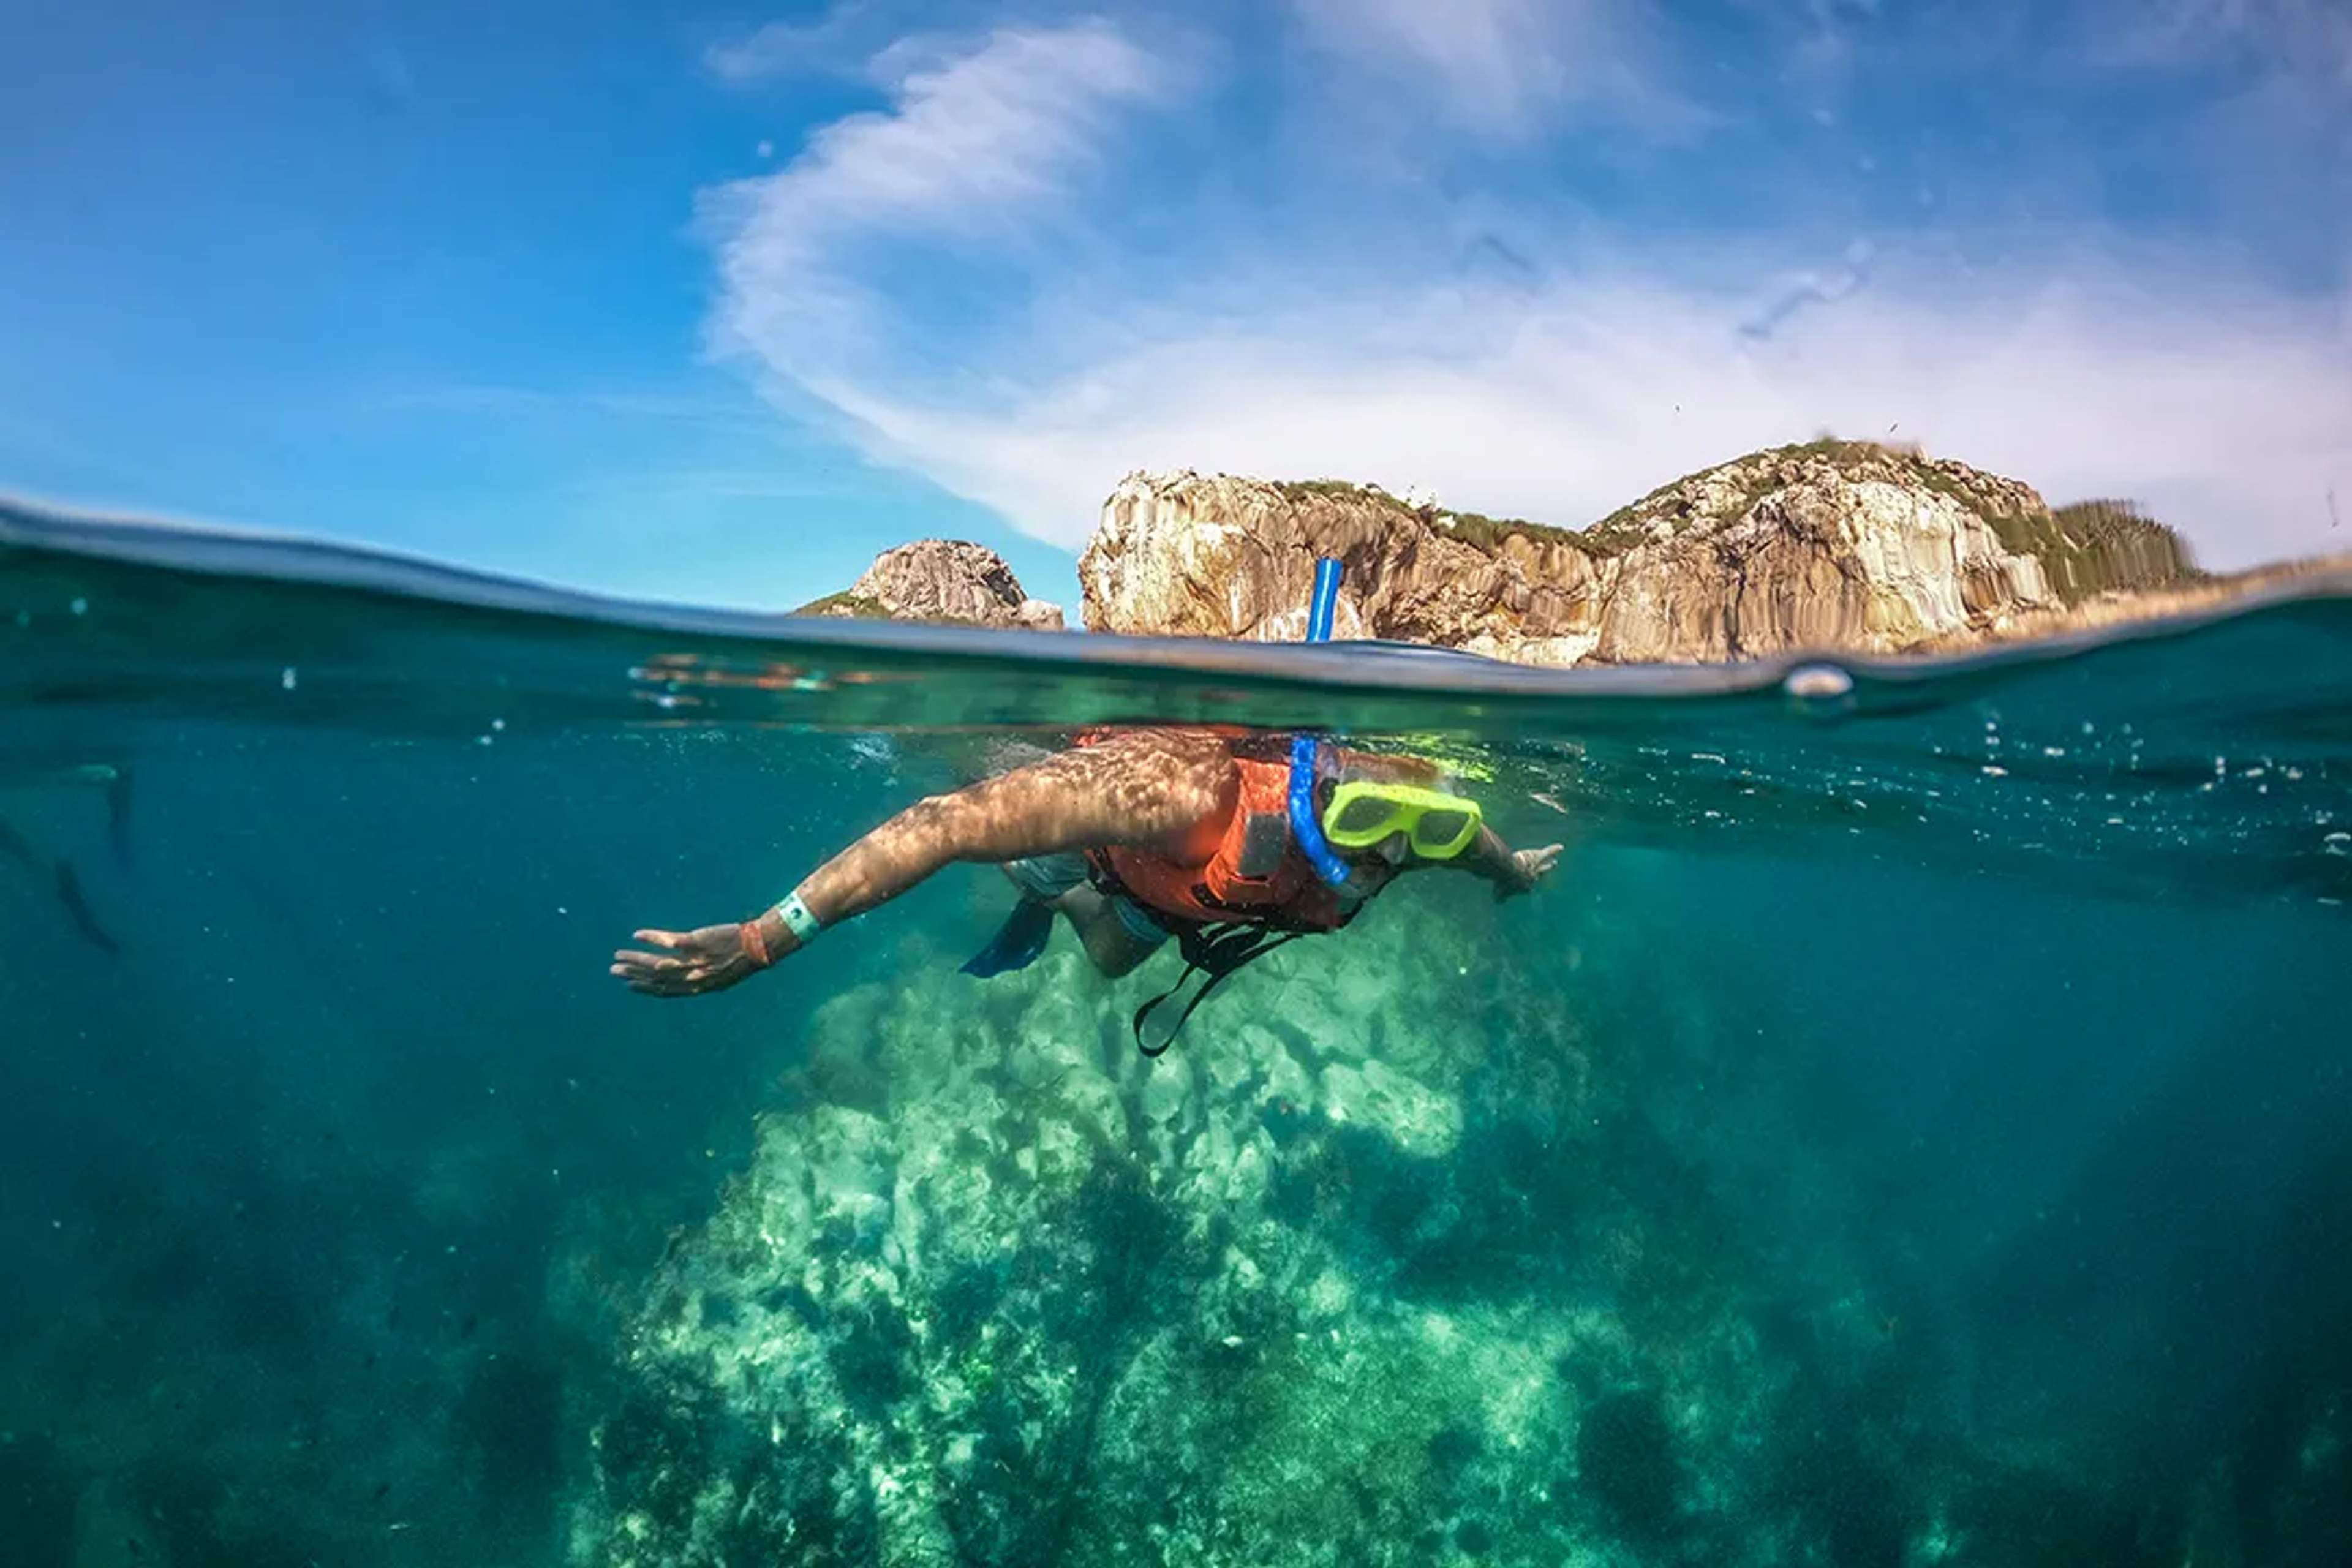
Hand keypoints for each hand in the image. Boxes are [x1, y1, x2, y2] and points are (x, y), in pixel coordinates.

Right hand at [612, 923, 768, 996]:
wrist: (759, 946)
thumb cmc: (741, 960)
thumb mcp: (721, 978)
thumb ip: (701, 979)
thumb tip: (687, 980)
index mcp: (699, 988)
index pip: (666, 991)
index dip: (646, 989)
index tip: (629, 985)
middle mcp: (694, 977)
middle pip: (657, 978)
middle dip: (634, 974)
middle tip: (614, 970)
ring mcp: (694, 960)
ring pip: (658, 963)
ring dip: (636, 959)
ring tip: (619, 955)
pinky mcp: (697, 941)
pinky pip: (669, 941)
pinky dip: (651, 938)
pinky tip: (637, 935)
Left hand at [1501, 843, 1562, 897]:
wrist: (1507, 871)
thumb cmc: (1502, 882)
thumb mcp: (1498, 894)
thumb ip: (1499, 898)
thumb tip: (1499, 902)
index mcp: (1524, 888)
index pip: (1528, 888)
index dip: (1527, 888)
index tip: (1528, 889)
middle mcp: (1533, 878)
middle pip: (1541, 872)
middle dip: (1546, 868)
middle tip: (1553, 863)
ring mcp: (1535, 868)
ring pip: (1545, 862)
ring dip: (1552, 854)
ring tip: (1559, 849)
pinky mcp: (1536, 858)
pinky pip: (1547, 853)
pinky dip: (1553, 849)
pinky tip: (1561, 846)